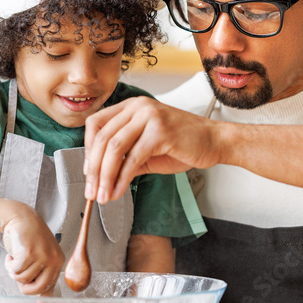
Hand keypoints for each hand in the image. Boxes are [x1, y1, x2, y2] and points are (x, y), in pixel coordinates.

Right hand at [1, 204, 63, 294]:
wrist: (21, 218)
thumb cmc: (30, 239)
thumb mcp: (40, 260)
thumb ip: (42, 281)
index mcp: (58, 262)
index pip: (49, 287)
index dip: (38, 294)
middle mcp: (54, 259)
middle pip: (36, 288)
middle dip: (23, 286)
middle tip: (18, 275)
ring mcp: (42, 256)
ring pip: (22, 279)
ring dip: (13, 271)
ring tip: (15, 259)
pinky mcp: (29, 253)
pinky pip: (15, 270)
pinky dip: (9, 265)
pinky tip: (11, 256)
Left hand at [83, 97, 221, 202]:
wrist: (215, 142)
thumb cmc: (183, 144)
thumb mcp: (146, 150)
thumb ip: (124, 158)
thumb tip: (100, 177)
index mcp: (131, 107)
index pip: (96, 124)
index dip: (87, 150)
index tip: (88, 173)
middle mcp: (138, 107)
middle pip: (102, 138)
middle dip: (93, 169)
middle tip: (91, 191)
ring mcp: (149, 116)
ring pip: (114, 147)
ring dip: (105, 176)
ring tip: (103, 195)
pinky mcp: (160, 131)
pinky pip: (133, 158)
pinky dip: (122, 178)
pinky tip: (118, 191)